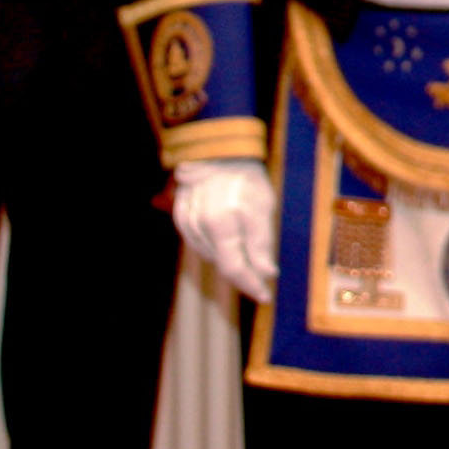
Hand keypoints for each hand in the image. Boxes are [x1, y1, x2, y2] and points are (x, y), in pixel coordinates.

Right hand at [171, 158, 279, 304]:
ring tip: (246, 252)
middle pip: (222, 264)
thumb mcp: (263, 207)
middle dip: (243, 274)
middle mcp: (202, 226)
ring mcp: (188, 221)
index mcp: (224, 224)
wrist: (218, 151)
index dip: (250, 286)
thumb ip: (261, 243)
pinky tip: (226, 241)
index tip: (265, 297)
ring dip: (228, 259)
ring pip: (210, 255)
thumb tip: (267, 273)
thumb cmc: (247, 178)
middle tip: (260, 279)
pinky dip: (214, 247)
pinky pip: (198, 242)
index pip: (235, 268)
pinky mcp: (180, 217)